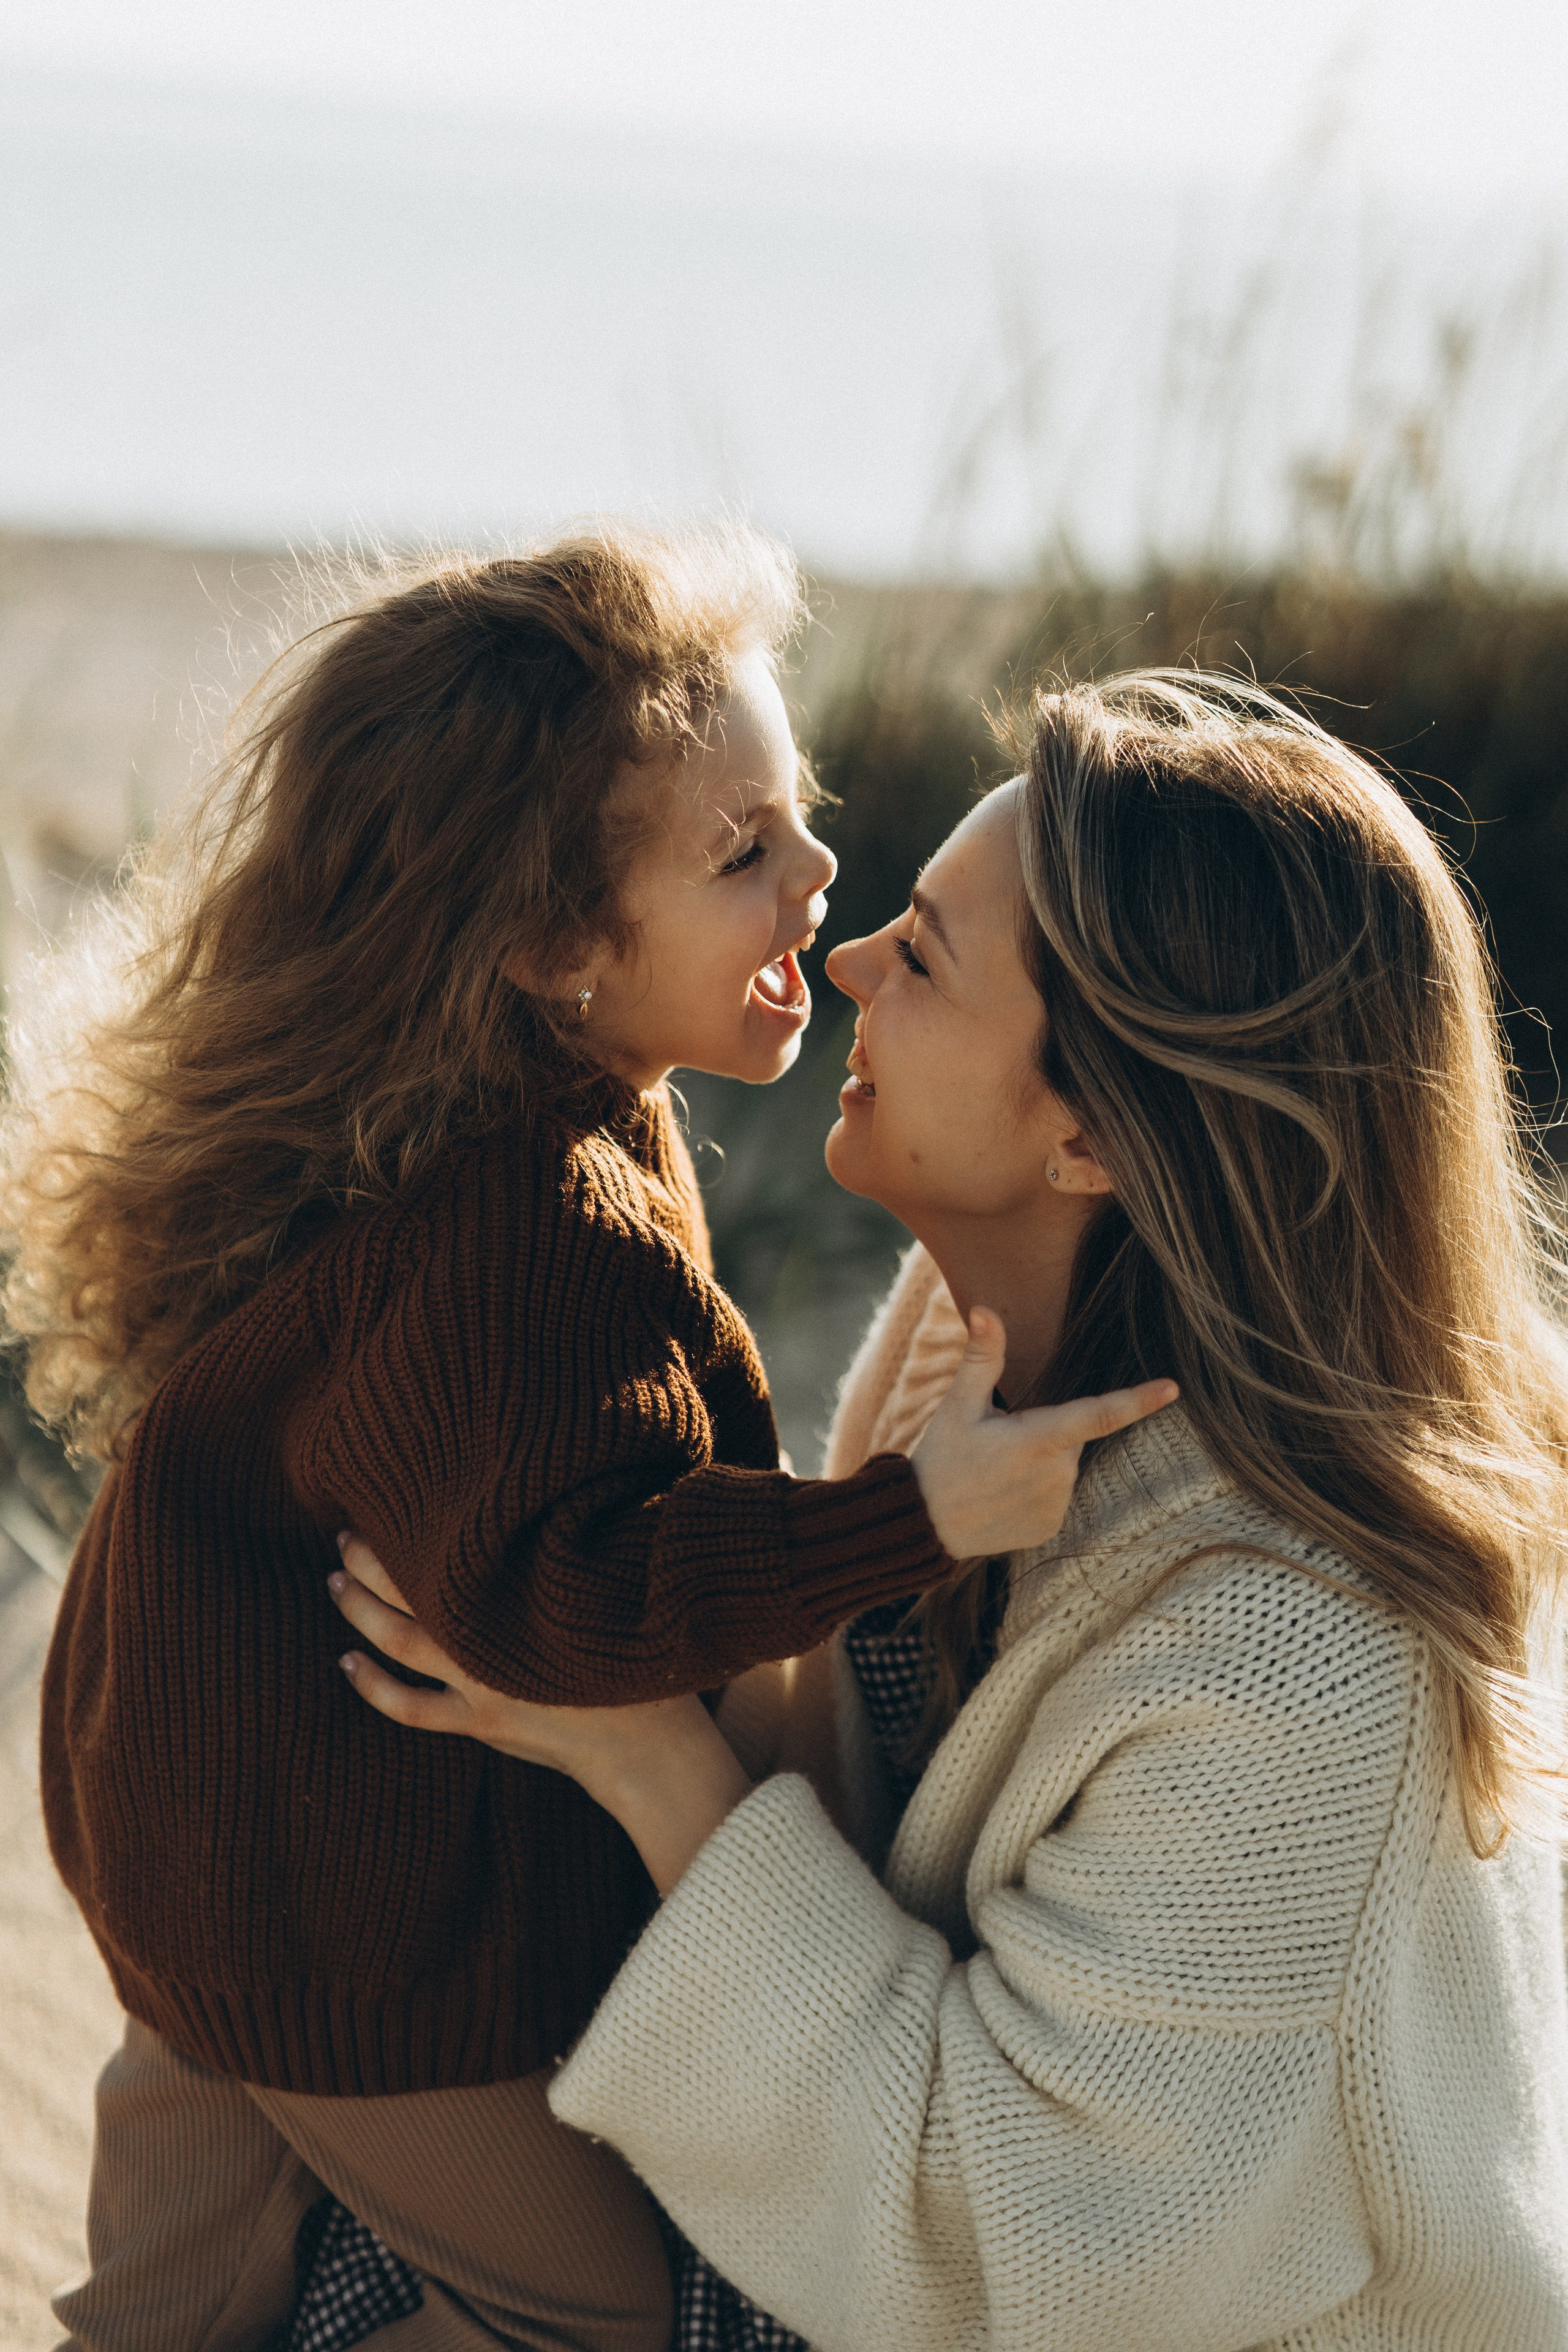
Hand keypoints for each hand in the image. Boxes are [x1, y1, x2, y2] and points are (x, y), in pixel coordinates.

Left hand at [329, 1539, 752, 1893]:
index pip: (448, 1552)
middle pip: (409, 1591)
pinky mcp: (479, 1723)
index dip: (410, 1525)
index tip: (390, 1496)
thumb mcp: (615, 1593)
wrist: (651, 1748)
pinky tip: (346, 1664)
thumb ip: (576, 1556)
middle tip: (344, 1534)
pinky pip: (408, 1706)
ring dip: (359, 1612)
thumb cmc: (644, 1660)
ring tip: (335, 1584)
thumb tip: (564, 1504)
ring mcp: (478, 1686)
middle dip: (370, 1561)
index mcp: (522, 1600)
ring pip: (396, 1643)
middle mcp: (490, 1641)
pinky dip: (371, 1686)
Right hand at [909, 1308, 1177, 1558]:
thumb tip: (986, 1310)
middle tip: (999, 1440)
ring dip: (1042, 1460)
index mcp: (1037, 1439)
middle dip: (1046, 1429)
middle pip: (1072, 1436)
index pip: (1100, 1415)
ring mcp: (1056, 1505)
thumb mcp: (957, 1405)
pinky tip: (1003, 1493)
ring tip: (996, 1471)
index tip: (1173, 1388)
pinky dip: (1037, 1488)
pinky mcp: (1051, 1528)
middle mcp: (1056, 1475)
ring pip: (1065, 1465)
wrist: (924, 1524)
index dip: (1140, 1401)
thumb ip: (982, 1358)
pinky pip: (1057, 1495)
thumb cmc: (940, 1458)